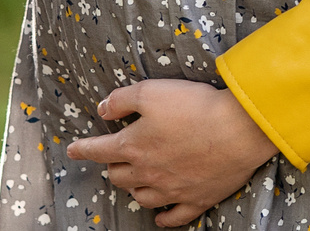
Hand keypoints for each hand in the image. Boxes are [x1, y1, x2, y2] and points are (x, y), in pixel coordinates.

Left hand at [64, 79, 277, 228]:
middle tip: (115, 158)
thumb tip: (102, 110)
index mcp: (133, 146)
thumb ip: (121, 100)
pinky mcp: (196, 199)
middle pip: (119, 177)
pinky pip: (173, 217)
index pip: (99, 151)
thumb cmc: (194, 107)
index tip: (72, 150)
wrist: (237, 130)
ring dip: (134, 189)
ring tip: (134, 181)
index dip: (83, 149)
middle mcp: (148, 173)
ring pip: (141, 197)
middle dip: (112, 167)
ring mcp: (171, 190)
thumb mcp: (150, 91)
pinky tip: (159, 216)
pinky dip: (162, 217)